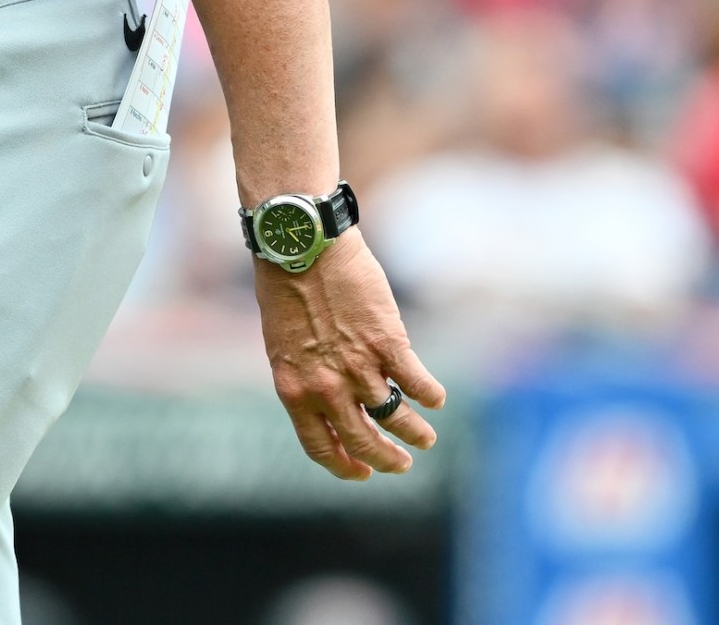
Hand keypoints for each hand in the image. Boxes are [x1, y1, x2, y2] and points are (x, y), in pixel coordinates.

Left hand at [253, 233, 446, 480]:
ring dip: (415, 433)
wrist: (301, 245)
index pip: (321, 447)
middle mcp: (326, 388)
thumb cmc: (284, 286)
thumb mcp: (283, 343)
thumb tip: (331, 400)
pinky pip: (417, 383)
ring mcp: (359, 368)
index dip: (346, 466)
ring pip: (396, 418)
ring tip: (426, 438)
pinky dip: (430, 395)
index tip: (363, 472)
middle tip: (402, 465)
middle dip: (386, 459)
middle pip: (363, 441)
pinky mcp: (388, 344)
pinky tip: (436, 399)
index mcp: (293, 390)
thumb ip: (306, 375)